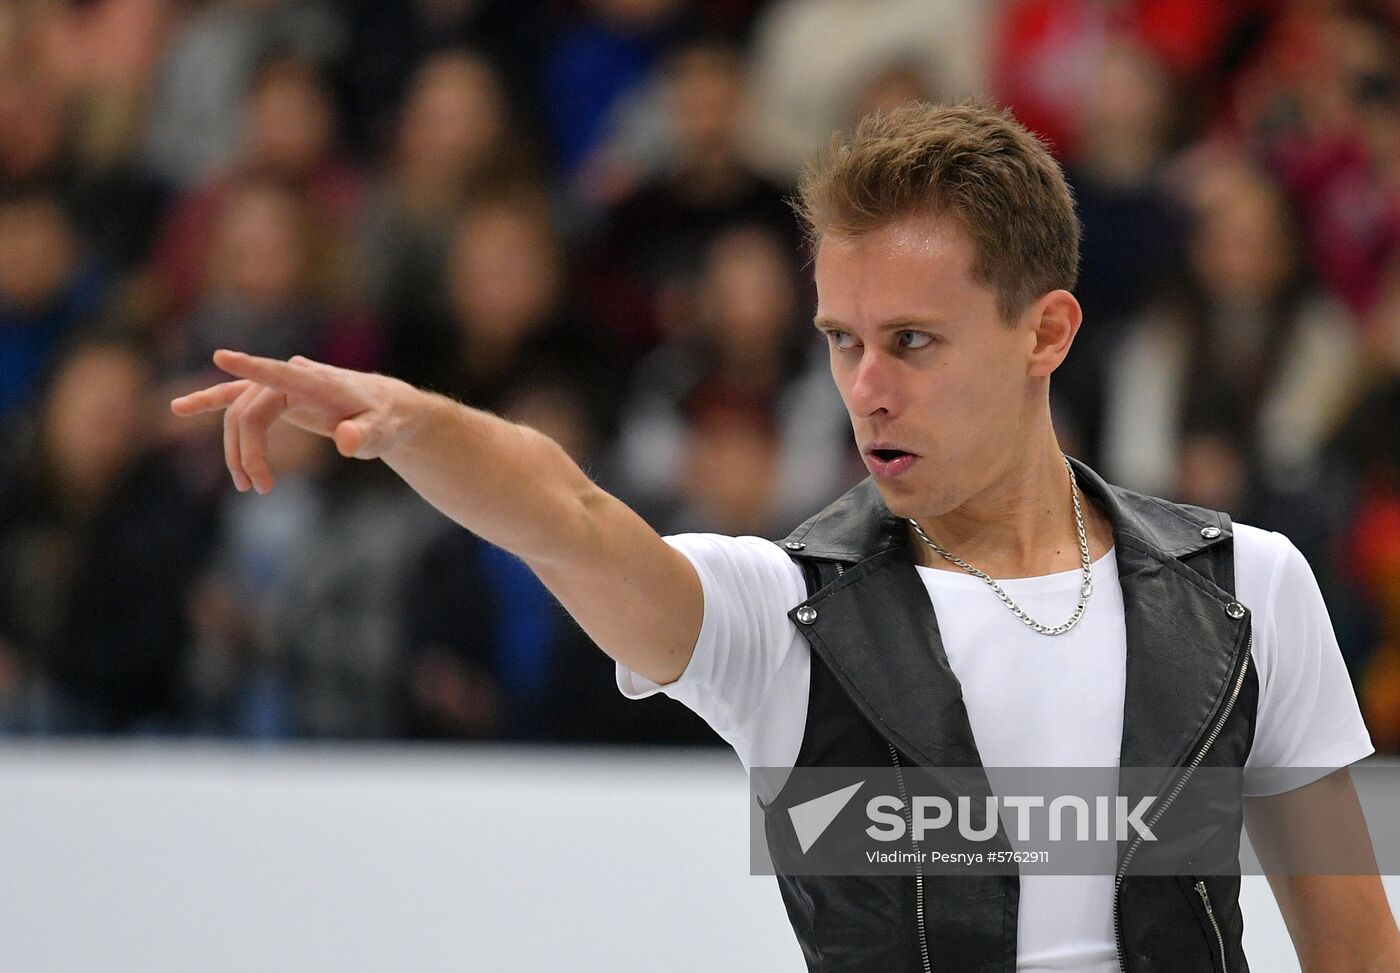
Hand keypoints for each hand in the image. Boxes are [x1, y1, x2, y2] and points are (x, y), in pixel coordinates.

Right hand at [169, 350, 421, 493]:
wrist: (384, 408)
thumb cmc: (384, 420)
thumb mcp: (383, 432)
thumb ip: (367, 436)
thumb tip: (347, 442)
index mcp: (318, 383)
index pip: (282, 374)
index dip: (253, 368)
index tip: (221, 357)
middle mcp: (293, 377)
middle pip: (251, 411)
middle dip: (247, 451)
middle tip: (258, 488)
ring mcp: (281, 385)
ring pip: (240, 413)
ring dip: (237, 449)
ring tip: (248, 485)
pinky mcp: (274, 396)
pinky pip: (236, 398)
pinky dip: (210, 401)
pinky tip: (179, 407)